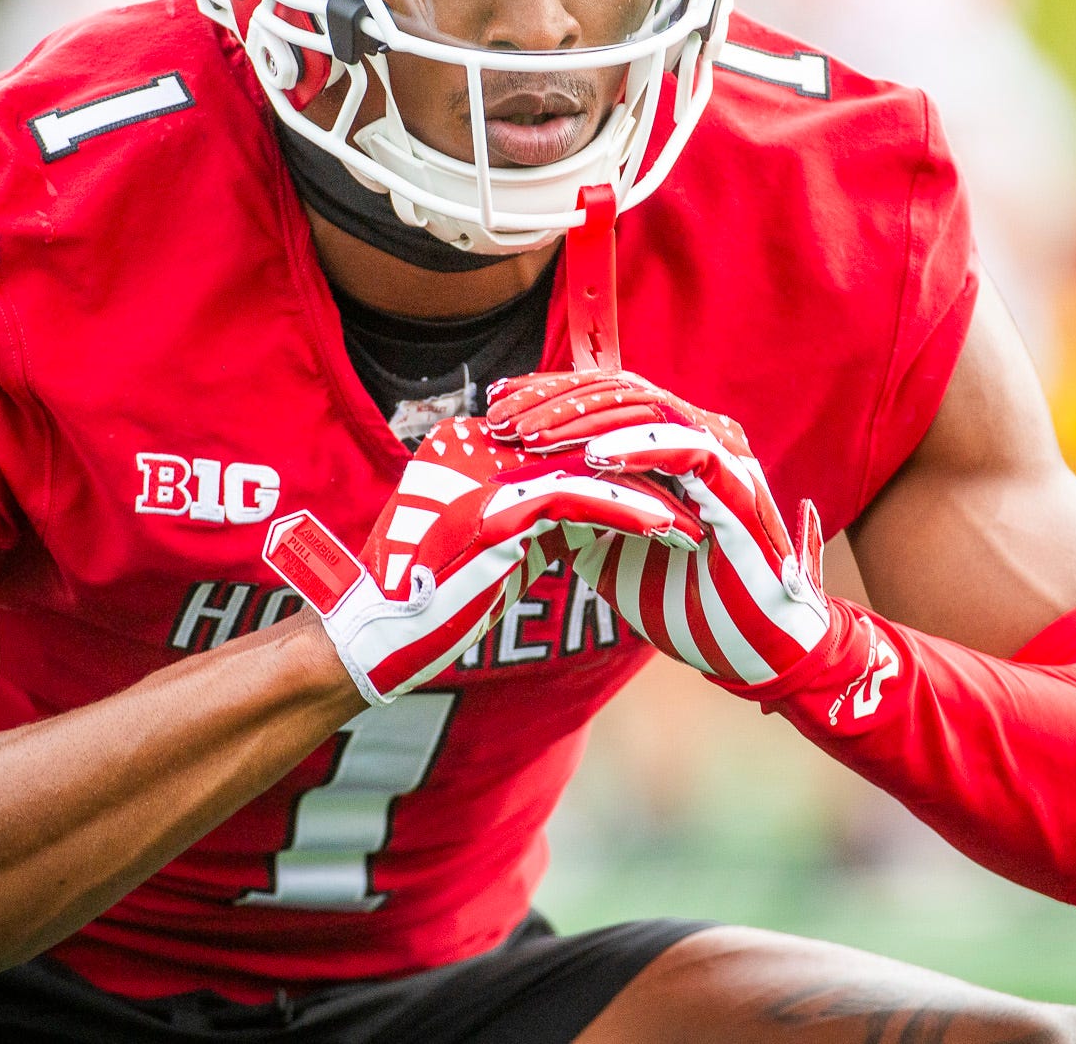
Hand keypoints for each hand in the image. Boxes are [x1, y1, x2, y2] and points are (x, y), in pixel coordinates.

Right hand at [262, 416, 700, 704]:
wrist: (375, 641)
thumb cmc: (431, 601)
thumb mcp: (492, 542)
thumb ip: (532, 513)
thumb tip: (589, 504)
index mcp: (467, 443)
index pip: (563, 435)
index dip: (623, 457)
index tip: (673, 480)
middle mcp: (471, 444)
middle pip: (581, 441)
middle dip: (646, 468)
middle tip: (700, 491)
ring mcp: (480, 474)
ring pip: (588, 467)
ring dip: (650, 492)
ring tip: (698, 518)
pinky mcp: (494, 512)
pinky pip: (579, 502)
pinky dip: (629, 514)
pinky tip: (668, 531)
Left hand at [488, 372, 834, 690]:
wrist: (750, 653)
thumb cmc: (686, 602)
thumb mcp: (609, 547)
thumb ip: (577, 509)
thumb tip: (517, 489)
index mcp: (673, 442)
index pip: (605, 393)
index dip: (549, 394)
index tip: (494, 406)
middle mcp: (700, 436)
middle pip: (620, 389)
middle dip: (555, 400)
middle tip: (500, 416)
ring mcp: (723, 456)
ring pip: (647, 409)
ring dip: (585, 420)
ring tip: (533, 436)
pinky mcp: (738, 485)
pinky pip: (684, 449)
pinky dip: (636, 449)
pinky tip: (591, 458)